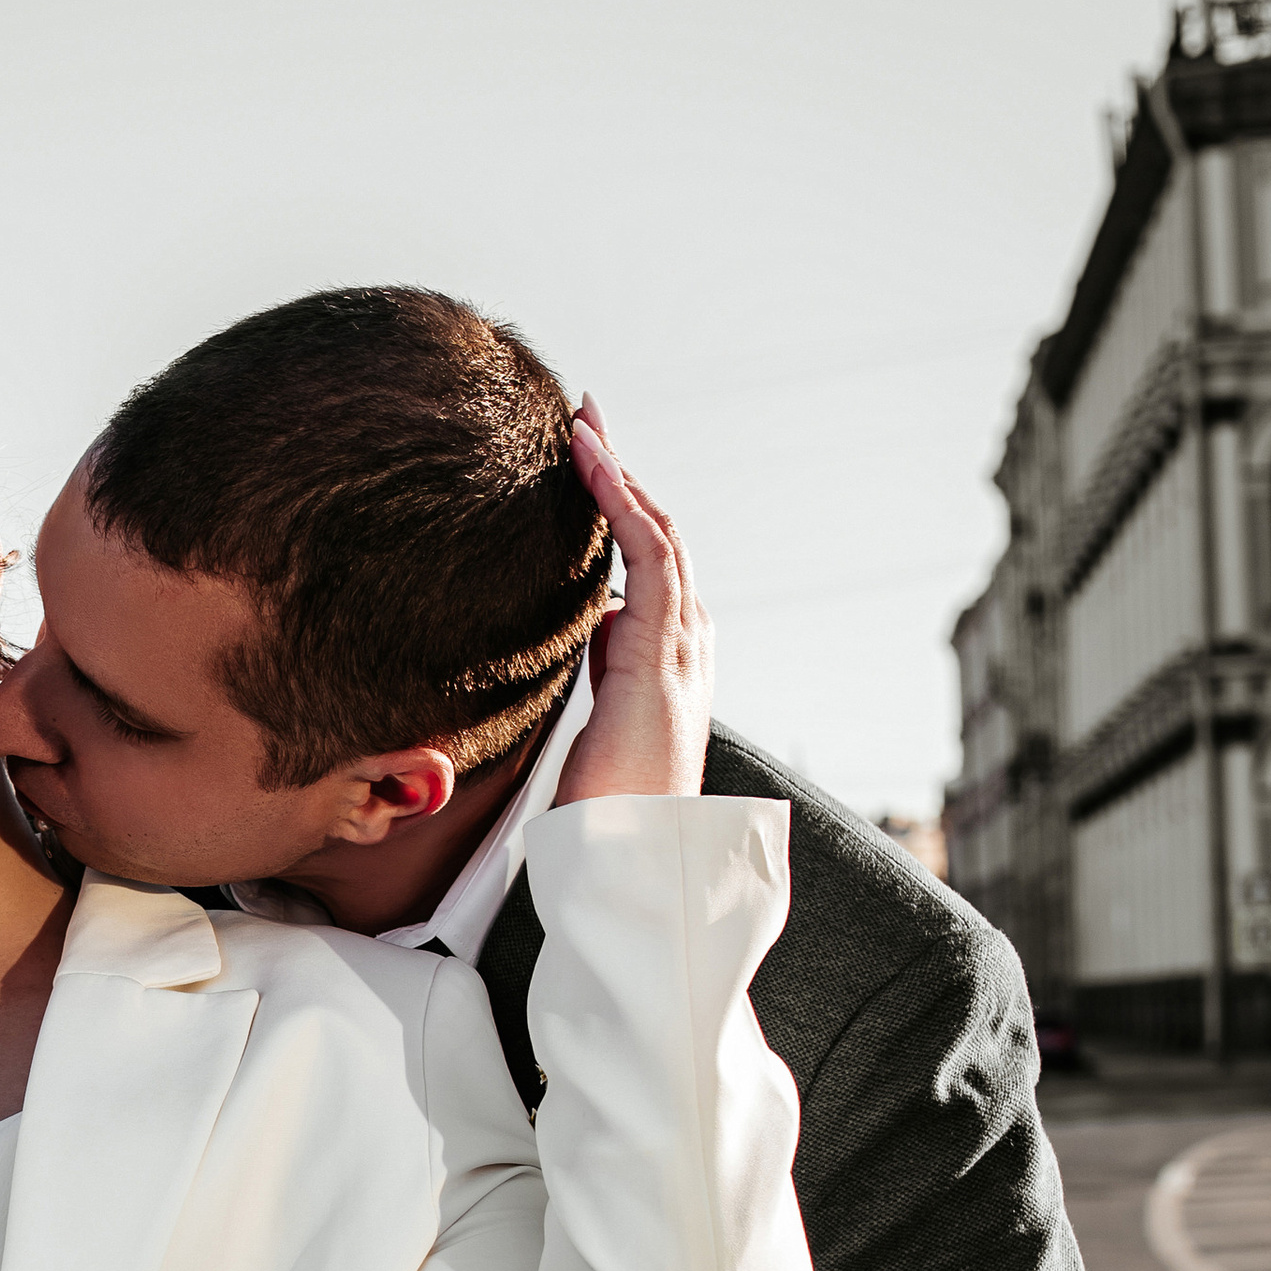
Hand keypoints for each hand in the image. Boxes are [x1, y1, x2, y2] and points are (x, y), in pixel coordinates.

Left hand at [553, 395, 711, 807]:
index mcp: (669, 655)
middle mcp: (686, 640)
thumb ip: (601, 665)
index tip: (585, 461)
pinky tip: (594, 466)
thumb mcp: (598, 716)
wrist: (634, 851)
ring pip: (658, 532)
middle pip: (659, 533)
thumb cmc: (609, 803)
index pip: (646, 561)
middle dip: (622, 473)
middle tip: (586, 418)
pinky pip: (648, 554)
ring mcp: (682, 642)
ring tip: (584, 426)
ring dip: (621, 474)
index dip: (620, 507)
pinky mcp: (663, 651)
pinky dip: (623, 503)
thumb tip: (592, 623)